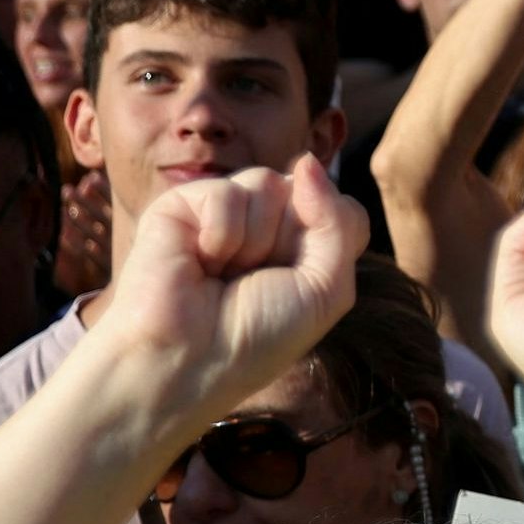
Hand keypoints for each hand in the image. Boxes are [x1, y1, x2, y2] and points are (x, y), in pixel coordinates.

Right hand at [86, 160, 366, 436]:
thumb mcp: (326, 290)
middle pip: (306, 189)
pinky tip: (198, 262)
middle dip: (290, 239)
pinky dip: (220, 234)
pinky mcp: (181, 204)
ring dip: (254, 240)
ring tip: (222, 273)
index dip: (329, 240)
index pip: (342, 208)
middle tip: (254, 280)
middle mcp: (264, 223)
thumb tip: (307, 161)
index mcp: (300, 244)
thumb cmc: (257, 337)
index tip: (298, 283)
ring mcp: (223, 211)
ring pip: (268, 182)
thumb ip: (339, 223)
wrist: (187, 362)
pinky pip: (226, 192)